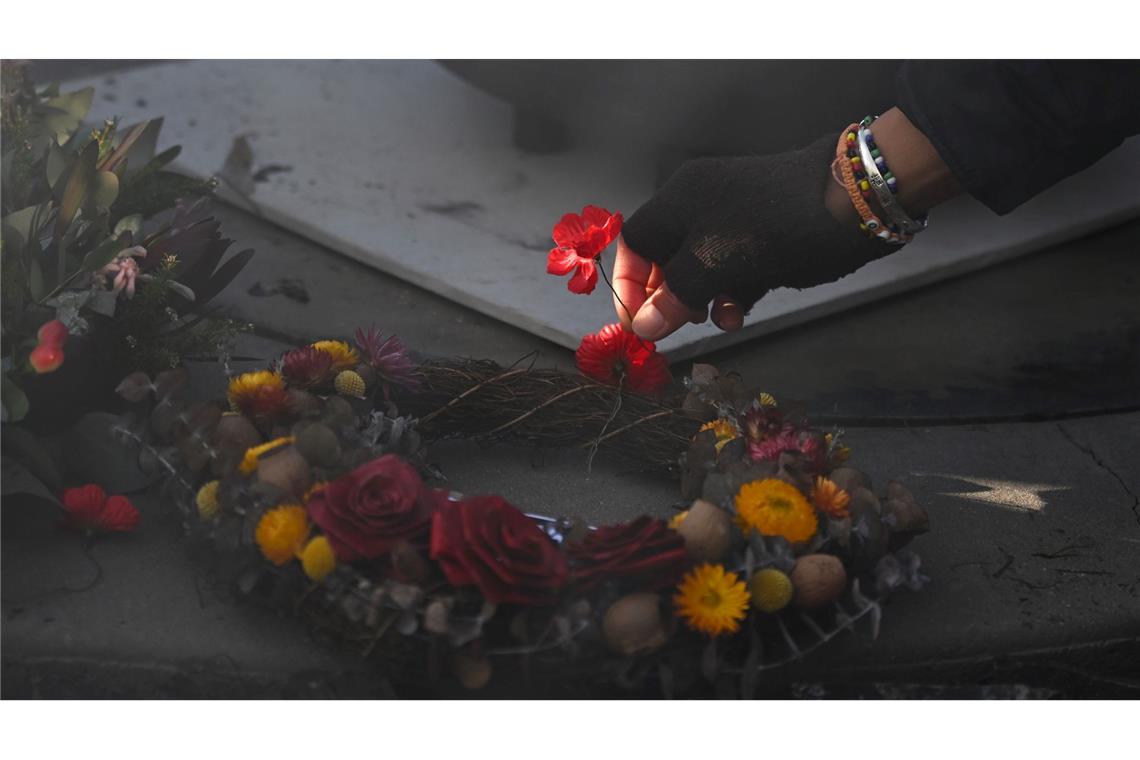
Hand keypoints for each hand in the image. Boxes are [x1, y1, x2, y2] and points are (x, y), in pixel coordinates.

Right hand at [614, 133, 894, 340]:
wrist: (852, 202)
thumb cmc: (773, 227)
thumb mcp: (714, 265)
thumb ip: (674, 297)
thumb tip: (643, 326)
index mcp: (680, 200)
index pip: (634, 241)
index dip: (628, 282)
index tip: (637, 320)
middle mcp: (701, 207)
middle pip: (665, 258)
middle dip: (668, 296)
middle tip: (674, 327)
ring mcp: (735, 223)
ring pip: (700, 271)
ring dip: (701, 301)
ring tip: (713, 319)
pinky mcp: (763, 240)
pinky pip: (732, 273)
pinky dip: (731, 296)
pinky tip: (739, 314)